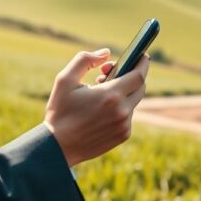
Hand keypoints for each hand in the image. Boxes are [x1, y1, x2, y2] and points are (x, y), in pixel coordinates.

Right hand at [43, 49, 148, 166]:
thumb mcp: (65, 80)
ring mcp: (124, 125)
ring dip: (122, 93)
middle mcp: (122, 111)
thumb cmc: (60, 111)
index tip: (141, 55)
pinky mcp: (123, 136)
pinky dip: (120, 108)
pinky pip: (128, 115)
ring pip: (132, 101)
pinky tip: (102, 109)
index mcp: (110, 95)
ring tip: (100, 92)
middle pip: (140, 87)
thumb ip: (85, 60)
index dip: (142, 62)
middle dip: (131, 75)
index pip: (139, 75)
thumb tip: (106, 53)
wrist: (57, 147)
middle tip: (110, 72)